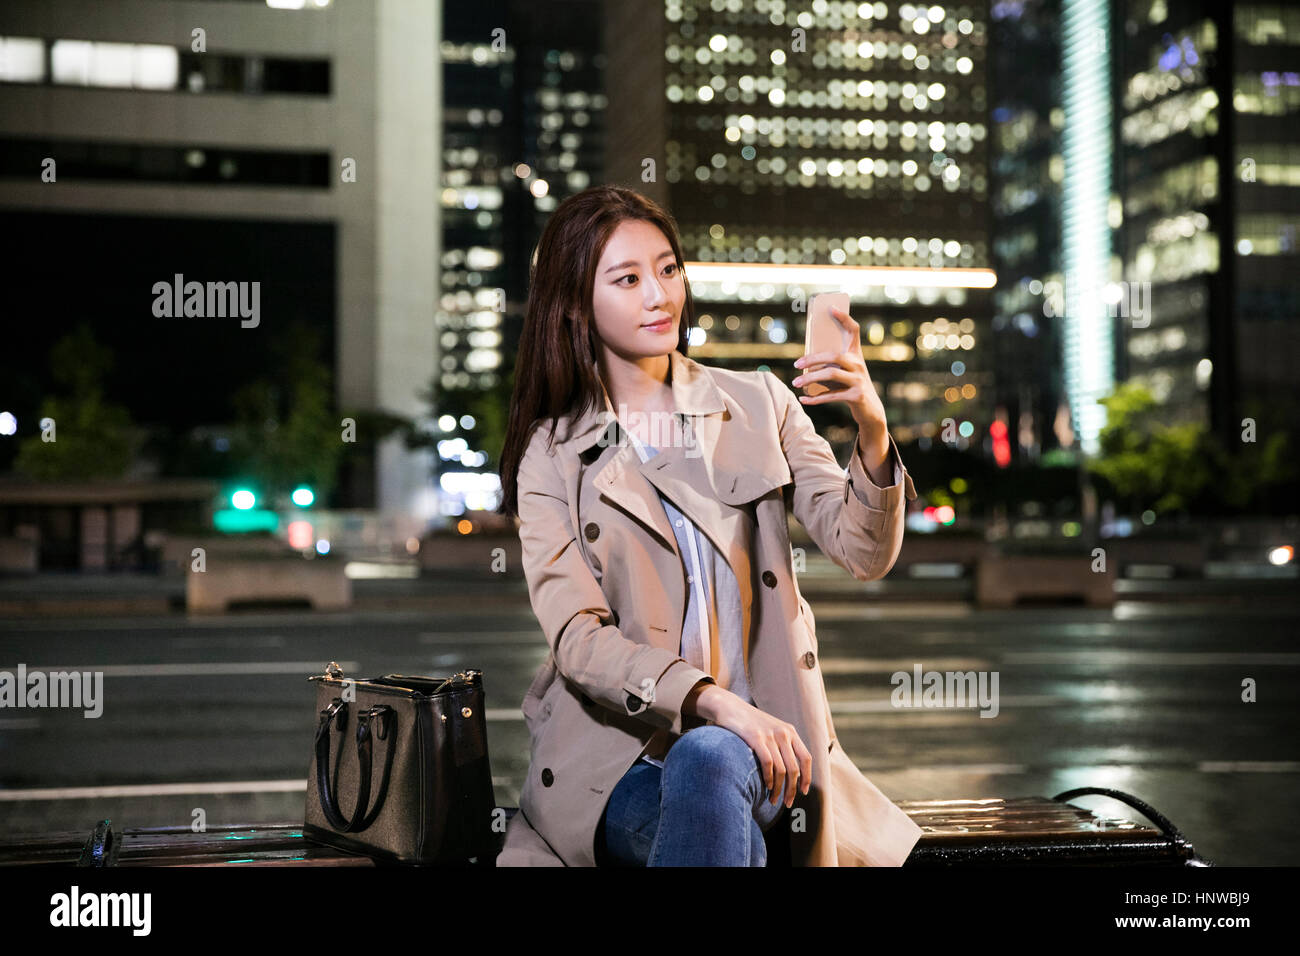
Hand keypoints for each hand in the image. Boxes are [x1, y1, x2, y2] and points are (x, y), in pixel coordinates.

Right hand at [691, 685, 812, 807]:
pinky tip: (767, 786)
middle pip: (794, 768)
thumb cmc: (750, 723)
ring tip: (773, 799)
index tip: (803, 791)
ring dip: (779, 789)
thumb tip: (791, 772)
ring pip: (781, 770)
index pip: (806, 758)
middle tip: (787, 803)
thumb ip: (783, 745)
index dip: (806, 777)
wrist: (730, 706)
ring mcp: (769, 735)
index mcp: (790, 731)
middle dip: (792, 789)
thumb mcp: (772, 729)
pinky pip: (767, 764)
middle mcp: (783, 733)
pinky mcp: (755, 738)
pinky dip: (768, 779)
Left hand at [791, 305, 886, 429]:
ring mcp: (859, 381)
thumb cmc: (851, 387)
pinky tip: (803, 399)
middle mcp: (858, 365)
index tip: (831, 308)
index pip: (853, 331)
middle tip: (796, 364)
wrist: (871, 410)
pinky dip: (815, 398)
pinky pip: (831, 396)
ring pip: (831, 375)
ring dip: (810, 379)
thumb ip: (830, 365)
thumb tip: (803, 364)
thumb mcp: (844, 373)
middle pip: (833, 356)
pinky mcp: (856, 397)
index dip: (844, 318)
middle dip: (812, 359)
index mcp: (856, 355)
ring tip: (795, 383)